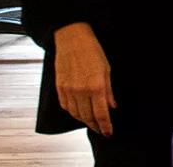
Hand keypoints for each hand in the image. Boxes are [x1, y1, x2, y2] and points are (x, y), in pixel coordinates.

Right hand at [53, 22, 115, 136]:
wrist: (72, 40)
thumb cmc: (92, 52)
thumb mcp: (106, 70)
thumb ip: (109, 91)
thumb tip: (112, 106)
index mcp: (96, 87)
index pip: (101, 114)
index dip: (105, 126)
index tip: (109, 132)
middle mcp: (81, 91)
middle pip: (88, 117)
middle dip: (95, 126)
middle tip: (101, 130)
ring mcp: (68, 91)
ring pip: (76, 114)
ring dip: (84, 121)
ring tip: (92, 123)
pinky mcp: (59, 88)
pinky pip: (66, 107)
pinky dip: (73, 113)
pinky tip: (78, 113)